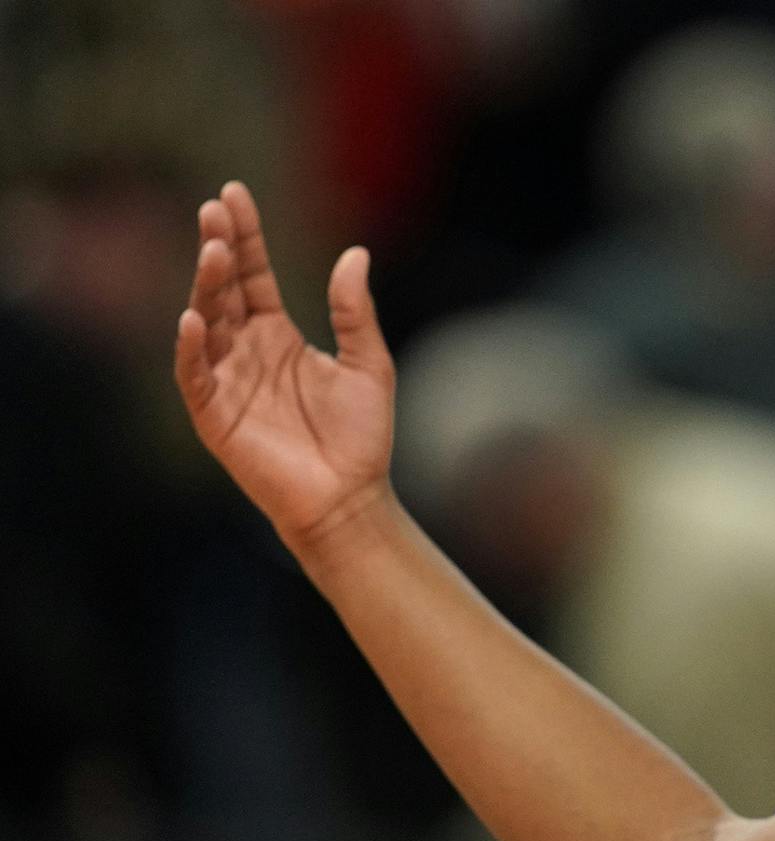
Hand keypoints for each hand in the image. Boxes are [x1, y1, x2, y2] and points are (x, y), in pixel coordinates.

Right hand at [174, 182, 395, 547]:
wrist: (352, 498)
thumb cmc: (362, 436)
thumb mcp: (368, 364)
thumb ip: (355, 311)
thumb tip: (355, 252)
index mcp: (279, 335)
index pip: (254, 275)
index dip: (245, 236)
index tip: (234, 194)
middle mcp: (246, 351)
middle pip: (225, 290)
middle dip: (218, 249)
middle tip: (215, 210)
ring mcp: (227, 380)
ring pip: (206, 322)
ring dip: (205, 287)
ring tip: (212, 251)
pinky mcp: (215, 415)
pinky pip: (196, 376)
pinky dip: (192, 348)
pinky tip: (194, 319)